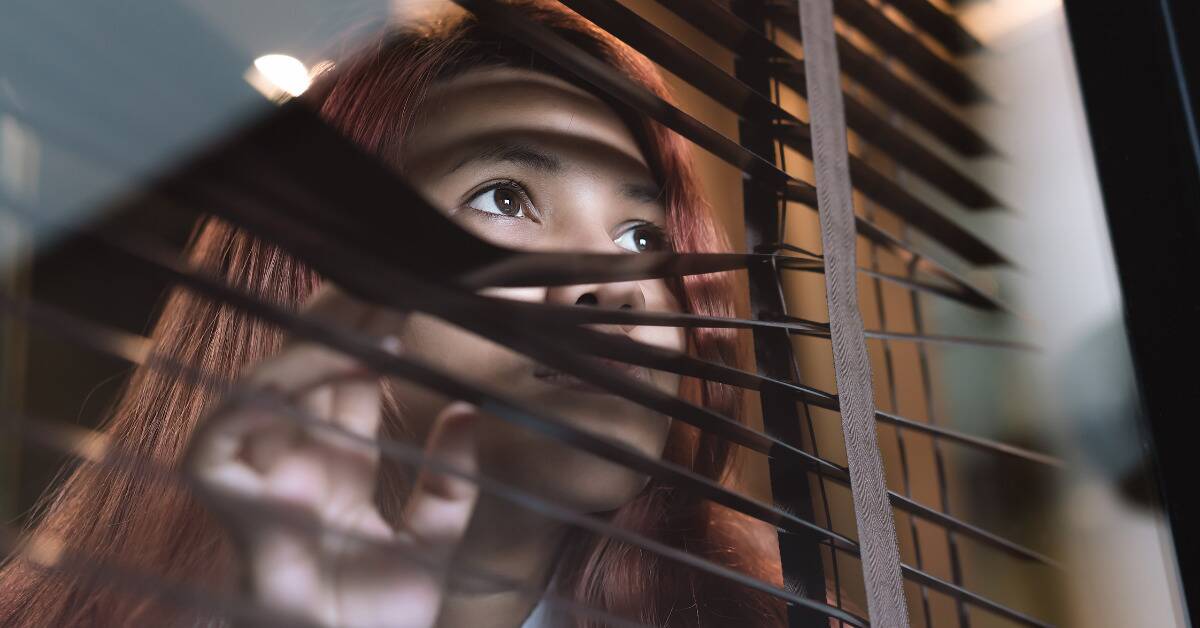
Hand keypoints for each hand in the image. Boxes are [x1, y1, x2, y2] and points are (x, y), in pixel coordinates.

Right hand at [185, 286, 480, 627]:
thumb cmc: (378, 624)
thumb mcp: (430, 545)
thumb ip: (447, 484)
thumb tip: (468, 412)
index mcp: (338, 474)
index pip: (346, 391)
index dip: (370, 347)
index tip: (406, 309)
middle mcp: (296, 469)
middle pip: (305, 379)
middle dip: (340, 331)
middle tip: (386, 292)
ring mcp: (261, 486)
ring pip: (260, 393)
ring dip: (310, 353)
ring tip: (366, 329)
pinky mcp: (230, 508)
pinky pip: (220, 440)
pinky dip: (259, 402)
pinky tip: (317, 374)